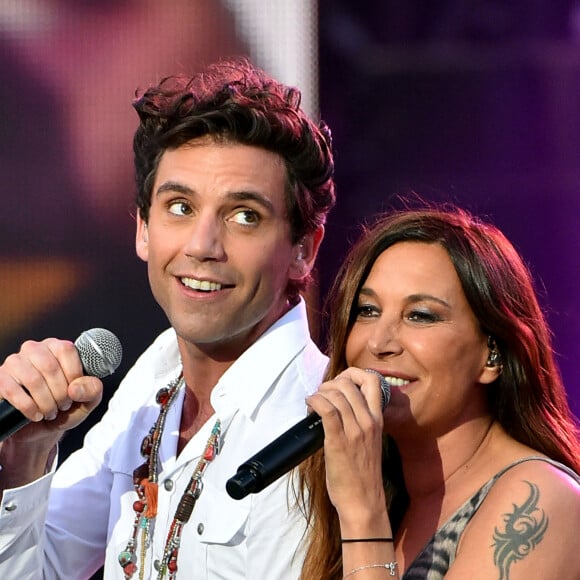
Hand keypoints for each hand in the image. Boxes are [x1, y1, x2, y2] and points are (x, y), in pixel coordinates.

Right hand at [0, 338, 102, 445]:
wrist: (39, 429)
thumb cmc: (64, 409)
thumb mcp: (87, 401)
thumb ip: (92, 390)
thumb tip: (75, 387)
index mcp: (58, 347)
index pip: (66, 350)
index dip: (73, 374)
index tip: (74, 392)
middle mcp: (35, 349)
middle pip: (50, 367)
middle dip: (60, 393)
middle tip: (63, 406)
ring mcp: (15, 362)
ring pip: (33, 380)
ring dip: (45, 402)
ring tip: (50, 412)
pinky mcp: (0, 378)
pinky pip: (13, 390)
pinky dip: (29, 407)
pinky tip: (36, 415)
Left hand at [306, 368, 387, 529]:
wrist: (363, 501)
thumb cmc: (363, 474)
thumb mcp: (370, 441)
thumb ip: (360, 421)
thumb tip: (339, 404)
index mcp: (378, 419)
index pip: (373, 380)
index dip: (354, 373)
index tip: (340, 381)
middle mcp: (368, 421)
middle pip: (348, 383)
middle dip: (330, 383)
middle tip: (321, 394)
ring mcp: (354, 430)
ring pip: (336, 394)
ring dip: (319, 392)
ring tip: (313, 402)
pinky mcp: (338, 441)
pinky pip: (326, 409)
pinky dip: (314, 401)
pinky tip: (309, 404)